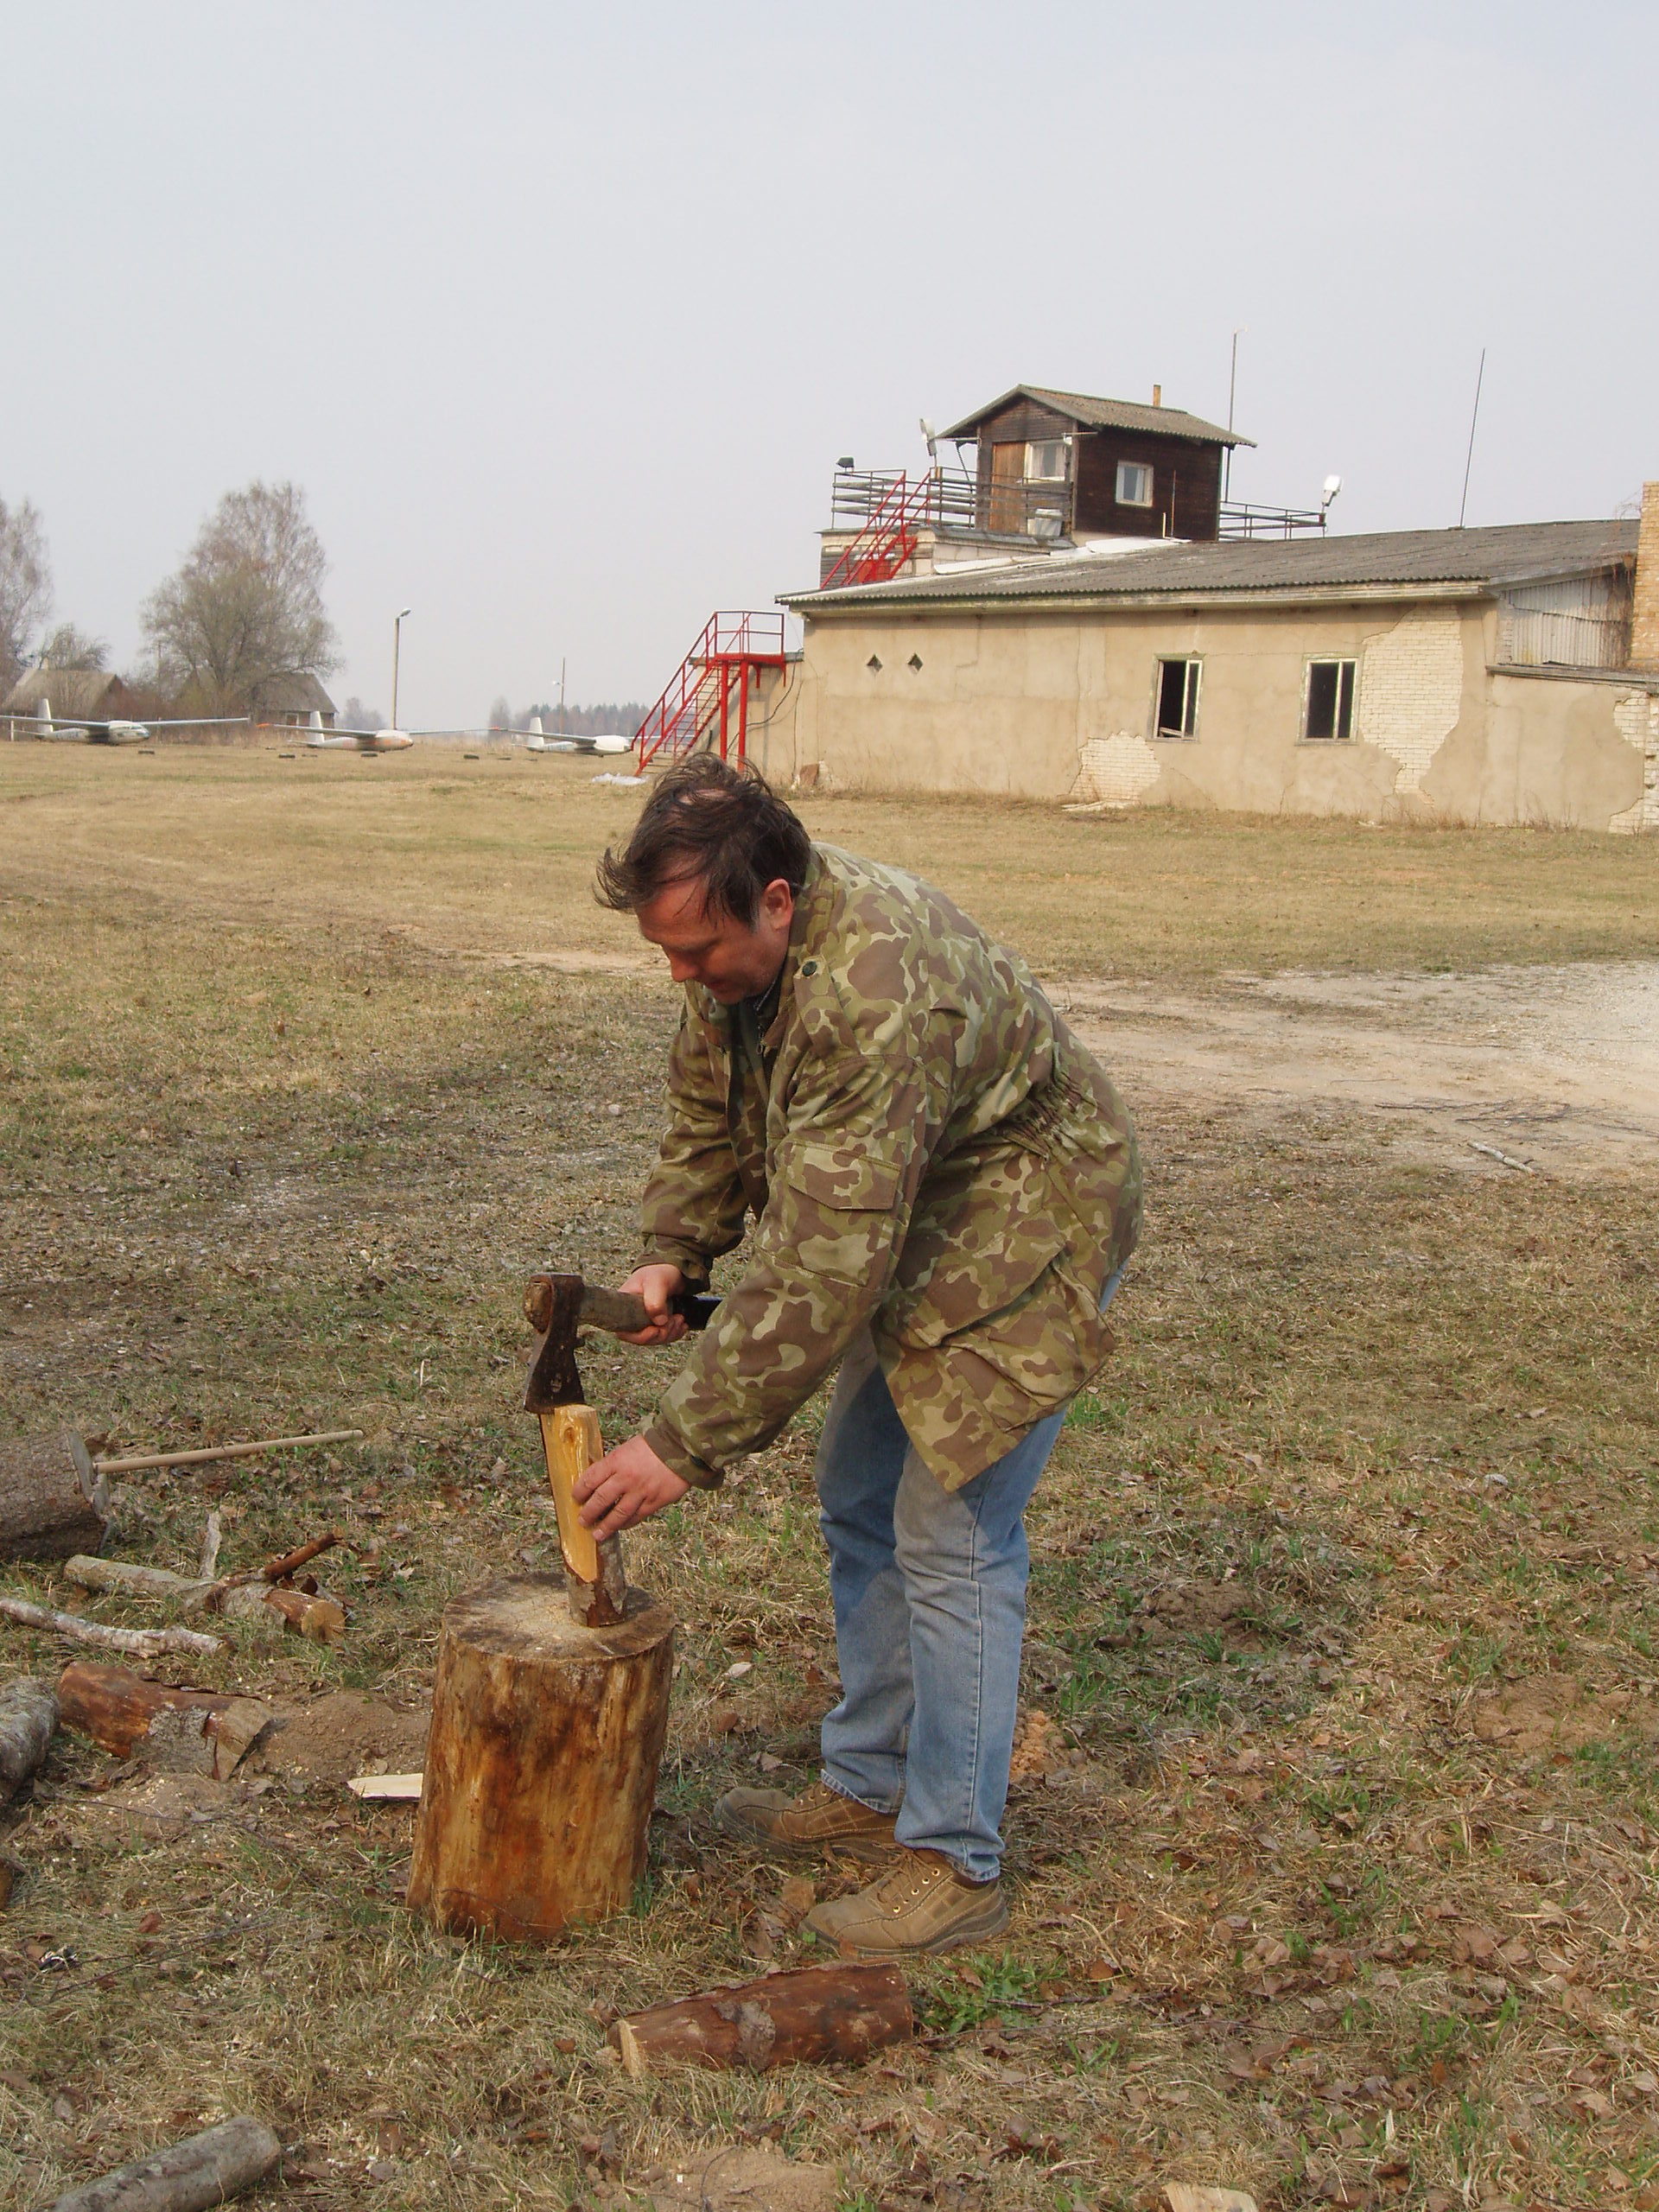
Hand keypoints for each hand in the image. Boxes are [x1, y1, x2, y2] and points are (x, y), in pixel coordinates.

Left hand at [575, 1433, 690, 1536]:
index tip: (576, 1498)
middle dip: (589, 1512)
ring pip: (618, 1514)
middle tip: (582, 1520)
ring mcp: (640, 1491)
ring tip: (597, 1534)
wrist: (679, 1448)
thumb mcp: (626, 1449)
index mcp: (616, 1461)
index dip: (579, 1491)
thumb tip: (598, 1482)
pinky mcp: (654, 1501)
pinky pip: (636, 1517)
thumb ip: (613, 1466)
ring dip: (605, 1526)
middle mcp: (626, 1478)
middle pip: (601, 1500)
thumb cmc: (652, 1446)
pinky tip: (620, 1527)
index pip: (590, 1479)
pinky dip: (626, 1524)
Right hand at [614, 1262, 688, 1345]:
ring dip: (670, 1333)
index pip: (624, 1332)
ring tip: (680, 1319)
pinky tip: (682, 1324)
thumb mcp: (656, 1282)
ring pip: (655, 1339)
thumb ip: (655, 1300)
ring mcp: (644, 1320)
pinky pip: (663, 1336)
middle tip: (674, 1320)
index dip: (640, 1337)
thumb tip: (658, 1322)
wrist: (673, 1270)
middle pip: (642, 1338)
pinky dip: (674, 1333)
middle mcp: (632, 1316)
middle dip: (661, 1334)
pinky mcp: (656, 1322)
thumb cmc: (660, 1271)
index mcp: (625, 1307)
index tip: (655, 1330)